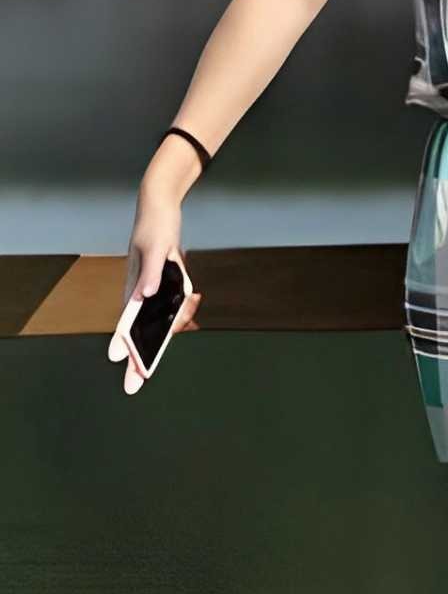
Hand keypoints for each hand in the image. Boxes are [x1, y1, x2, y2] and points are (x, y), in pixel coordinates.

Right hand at [108, 191, 201, 394]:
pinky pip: (169, 306)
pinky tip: (179, 323)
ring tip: (153, 359)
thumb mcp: (157, 246)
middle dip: (137, 357)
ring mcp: (151, 289)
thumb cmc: (155, 226)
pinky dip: (174, 316)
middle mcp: (141, 291)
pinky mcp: (163, 283)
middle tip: (133, 385)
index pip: (129, 322)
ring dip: (157, 338)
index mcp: (136, 286)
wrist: (161, 208)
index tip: (121, 363)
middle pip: (139, 330)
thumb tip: (145, 296)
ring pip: (156, 321)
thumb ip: (152, 272)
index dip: (127, 344)